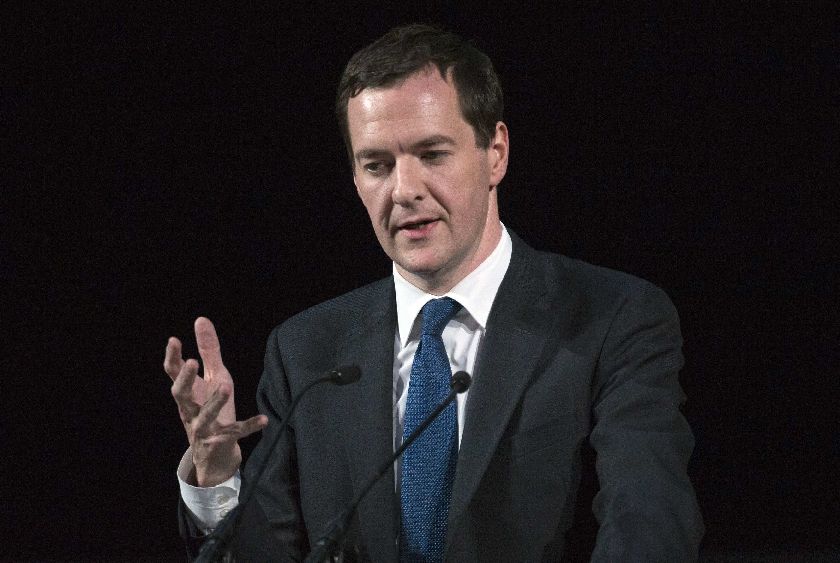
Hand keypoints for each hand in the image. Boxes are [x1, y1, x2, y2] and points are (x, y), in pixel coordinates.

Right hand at [165, 317, 267, 486]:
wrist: (215, 454)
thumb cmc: (213, 408)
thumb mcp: (214, 377)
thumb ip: (208, 350)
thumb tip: (200, 319)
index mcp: (188, 393)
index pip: (173, 374)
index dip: (172, 357)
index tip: (174, 340)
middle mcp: (191, 410)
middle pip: (180, 395)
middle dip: (185, 379)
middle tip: (193, 362)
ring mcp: (204, 428)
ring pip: (205, 417)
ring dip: (214, 402)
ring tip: (225, 385)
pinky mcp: (221, 441)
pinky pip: (235, 433)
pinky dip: (249, 426)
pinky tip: (264, 420)